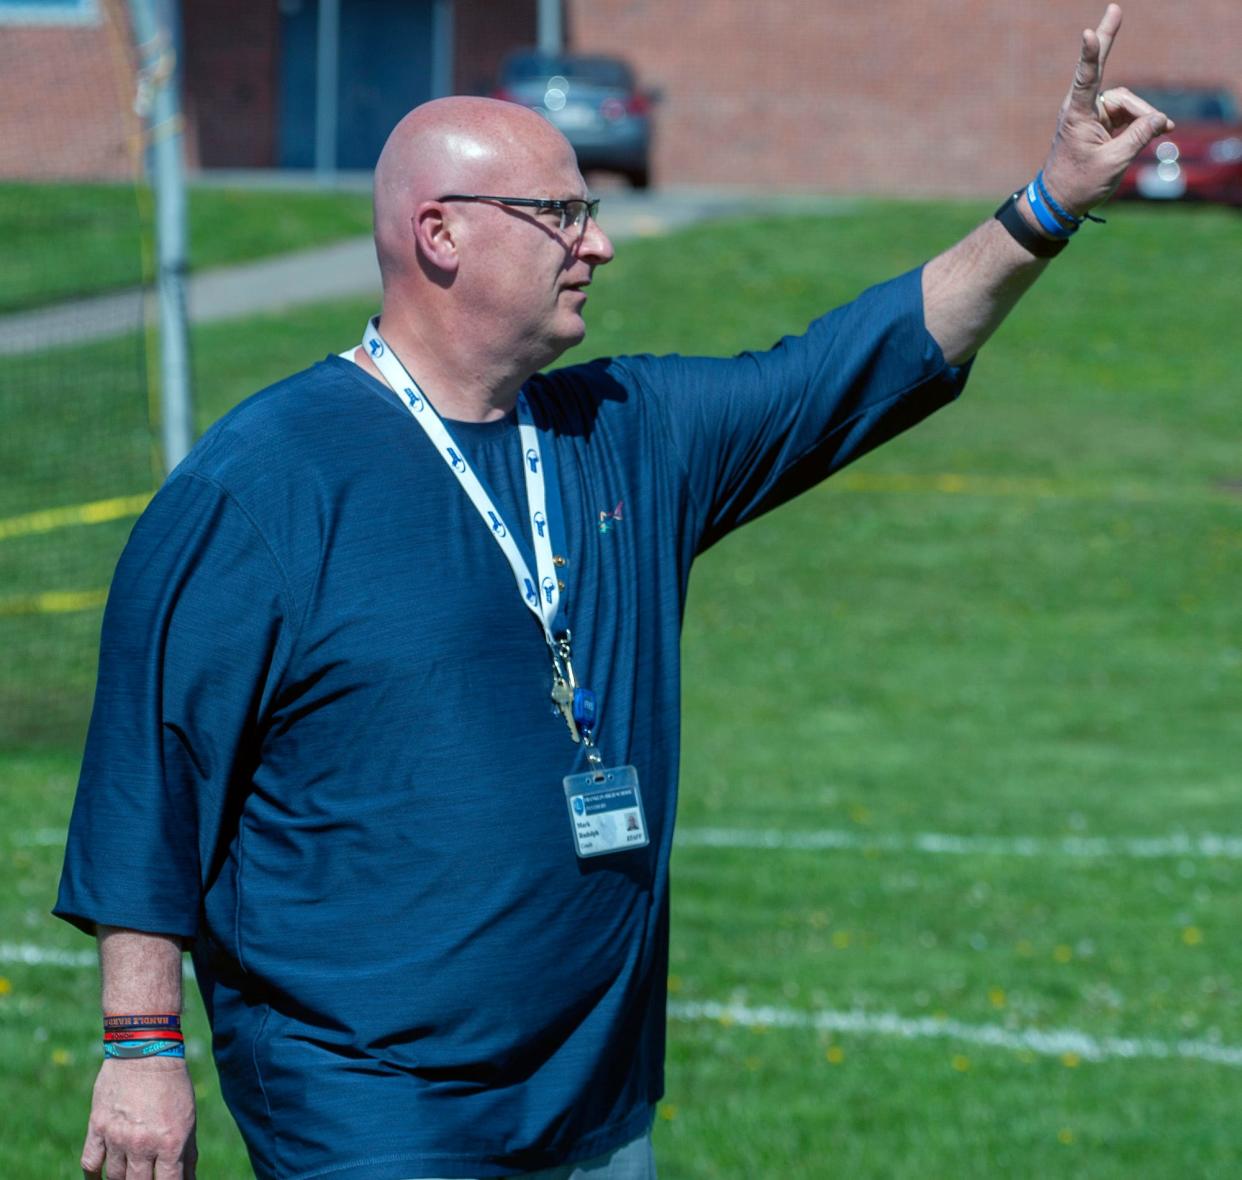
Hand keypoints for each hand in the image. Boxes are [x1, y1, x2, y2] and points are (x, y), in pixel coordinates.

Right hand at [81, 1058, 196, 1178]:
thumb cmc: (172, 1085)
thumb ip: (187, 1154)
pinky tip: (100, 1178)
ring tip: (130, 1176)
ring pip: (114, 1178)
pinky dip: (93, 1176)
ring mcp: (117, 1137)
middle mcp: (142, 1143)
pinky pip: (89, 1163)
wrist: (145, 1050)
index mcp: (170, 1141)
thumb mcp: (188, 1118)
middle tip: (146, 1178)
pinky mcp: (97, 1127)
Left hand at [1041, 4, 1173, 216]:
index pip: (1086, 79)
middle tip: (1115, 7)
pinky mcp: (1102, 124)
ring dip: (1145, 116)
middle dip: (1112, 46)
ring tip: (1163, 131)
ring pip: (1128, 103)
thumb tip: (1159, 119)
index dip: (1090, 55)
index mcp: (1078, 116)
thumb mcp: (1114, 163)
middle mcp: (1083, 109)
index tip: (1088, 32)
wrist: (1061, 202)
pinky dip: (1143, 122)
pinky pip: (1129, 115)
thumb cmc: (1079, 184)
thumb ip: (1138, 136)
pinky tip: (1162, 129)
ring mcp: (1093, 115)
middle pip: (1106, 76)